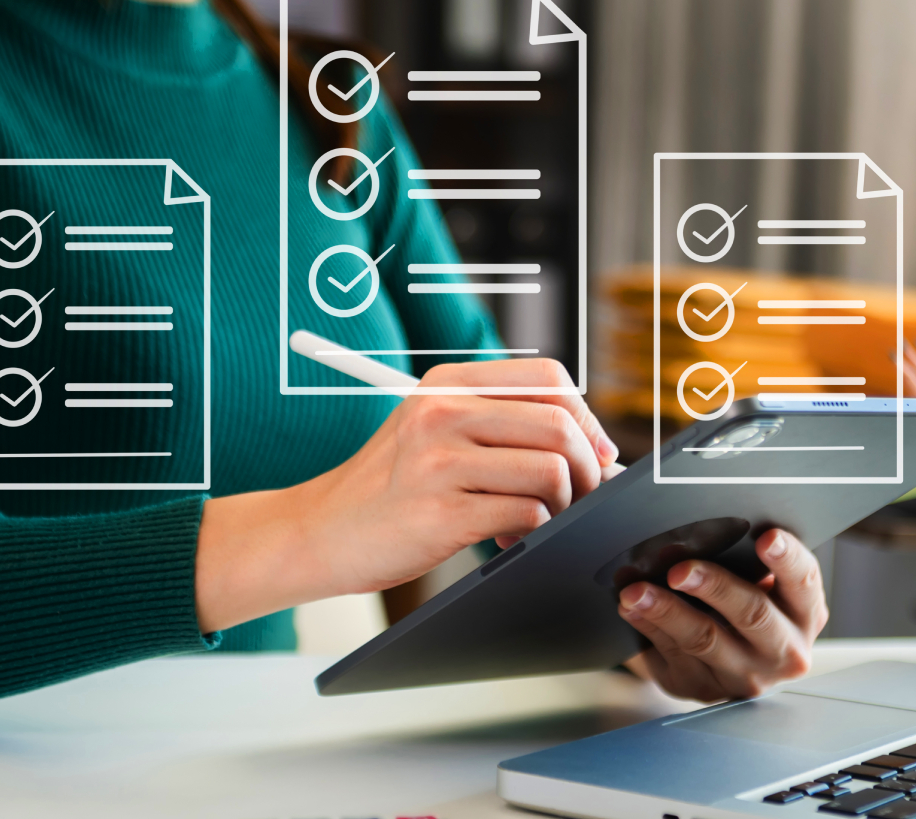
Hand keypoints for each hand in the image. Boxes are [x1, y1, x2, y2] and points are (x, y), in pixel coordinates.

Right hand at [194, 358, 617, 632]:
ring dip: (564, 503)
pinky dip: (533, 531)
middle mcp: (442, 411)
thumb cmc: (389, 486)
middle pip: (559, 423)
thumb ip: (499, 423)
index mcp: (447, 382)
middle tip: (580, 495)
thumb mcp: (434, 430)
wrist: (321, 531)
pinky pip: (526, 514)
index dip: (586, 417)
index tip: (593, 452)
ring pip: (550, 470)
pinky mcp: (441, 513)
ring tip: (540, 518)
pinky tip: (505, 538)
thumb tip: (594, 448)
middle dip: (587, 467)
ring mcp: (438, 461)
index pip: (548, 377)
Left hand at [618, 529, 827, 701]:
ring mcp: (743, 675)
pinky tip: (630, 609)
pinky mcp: (703, 688)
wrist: (733, 656)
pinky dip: (647, 627)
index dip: (787, 558)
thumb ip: (748, 559)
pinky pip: (672, 655)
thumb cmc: (746, 600)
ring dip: (665, 610)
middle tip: (679, 569)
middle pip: (751, 614)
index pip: (803, 582)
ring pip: (704, 640)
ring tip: (636, 590)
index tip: (766, 536)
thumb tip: (704, 527)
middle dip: (714, 587)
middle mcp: (783, 651)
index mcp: (804, 612)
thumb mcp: (761, 581)